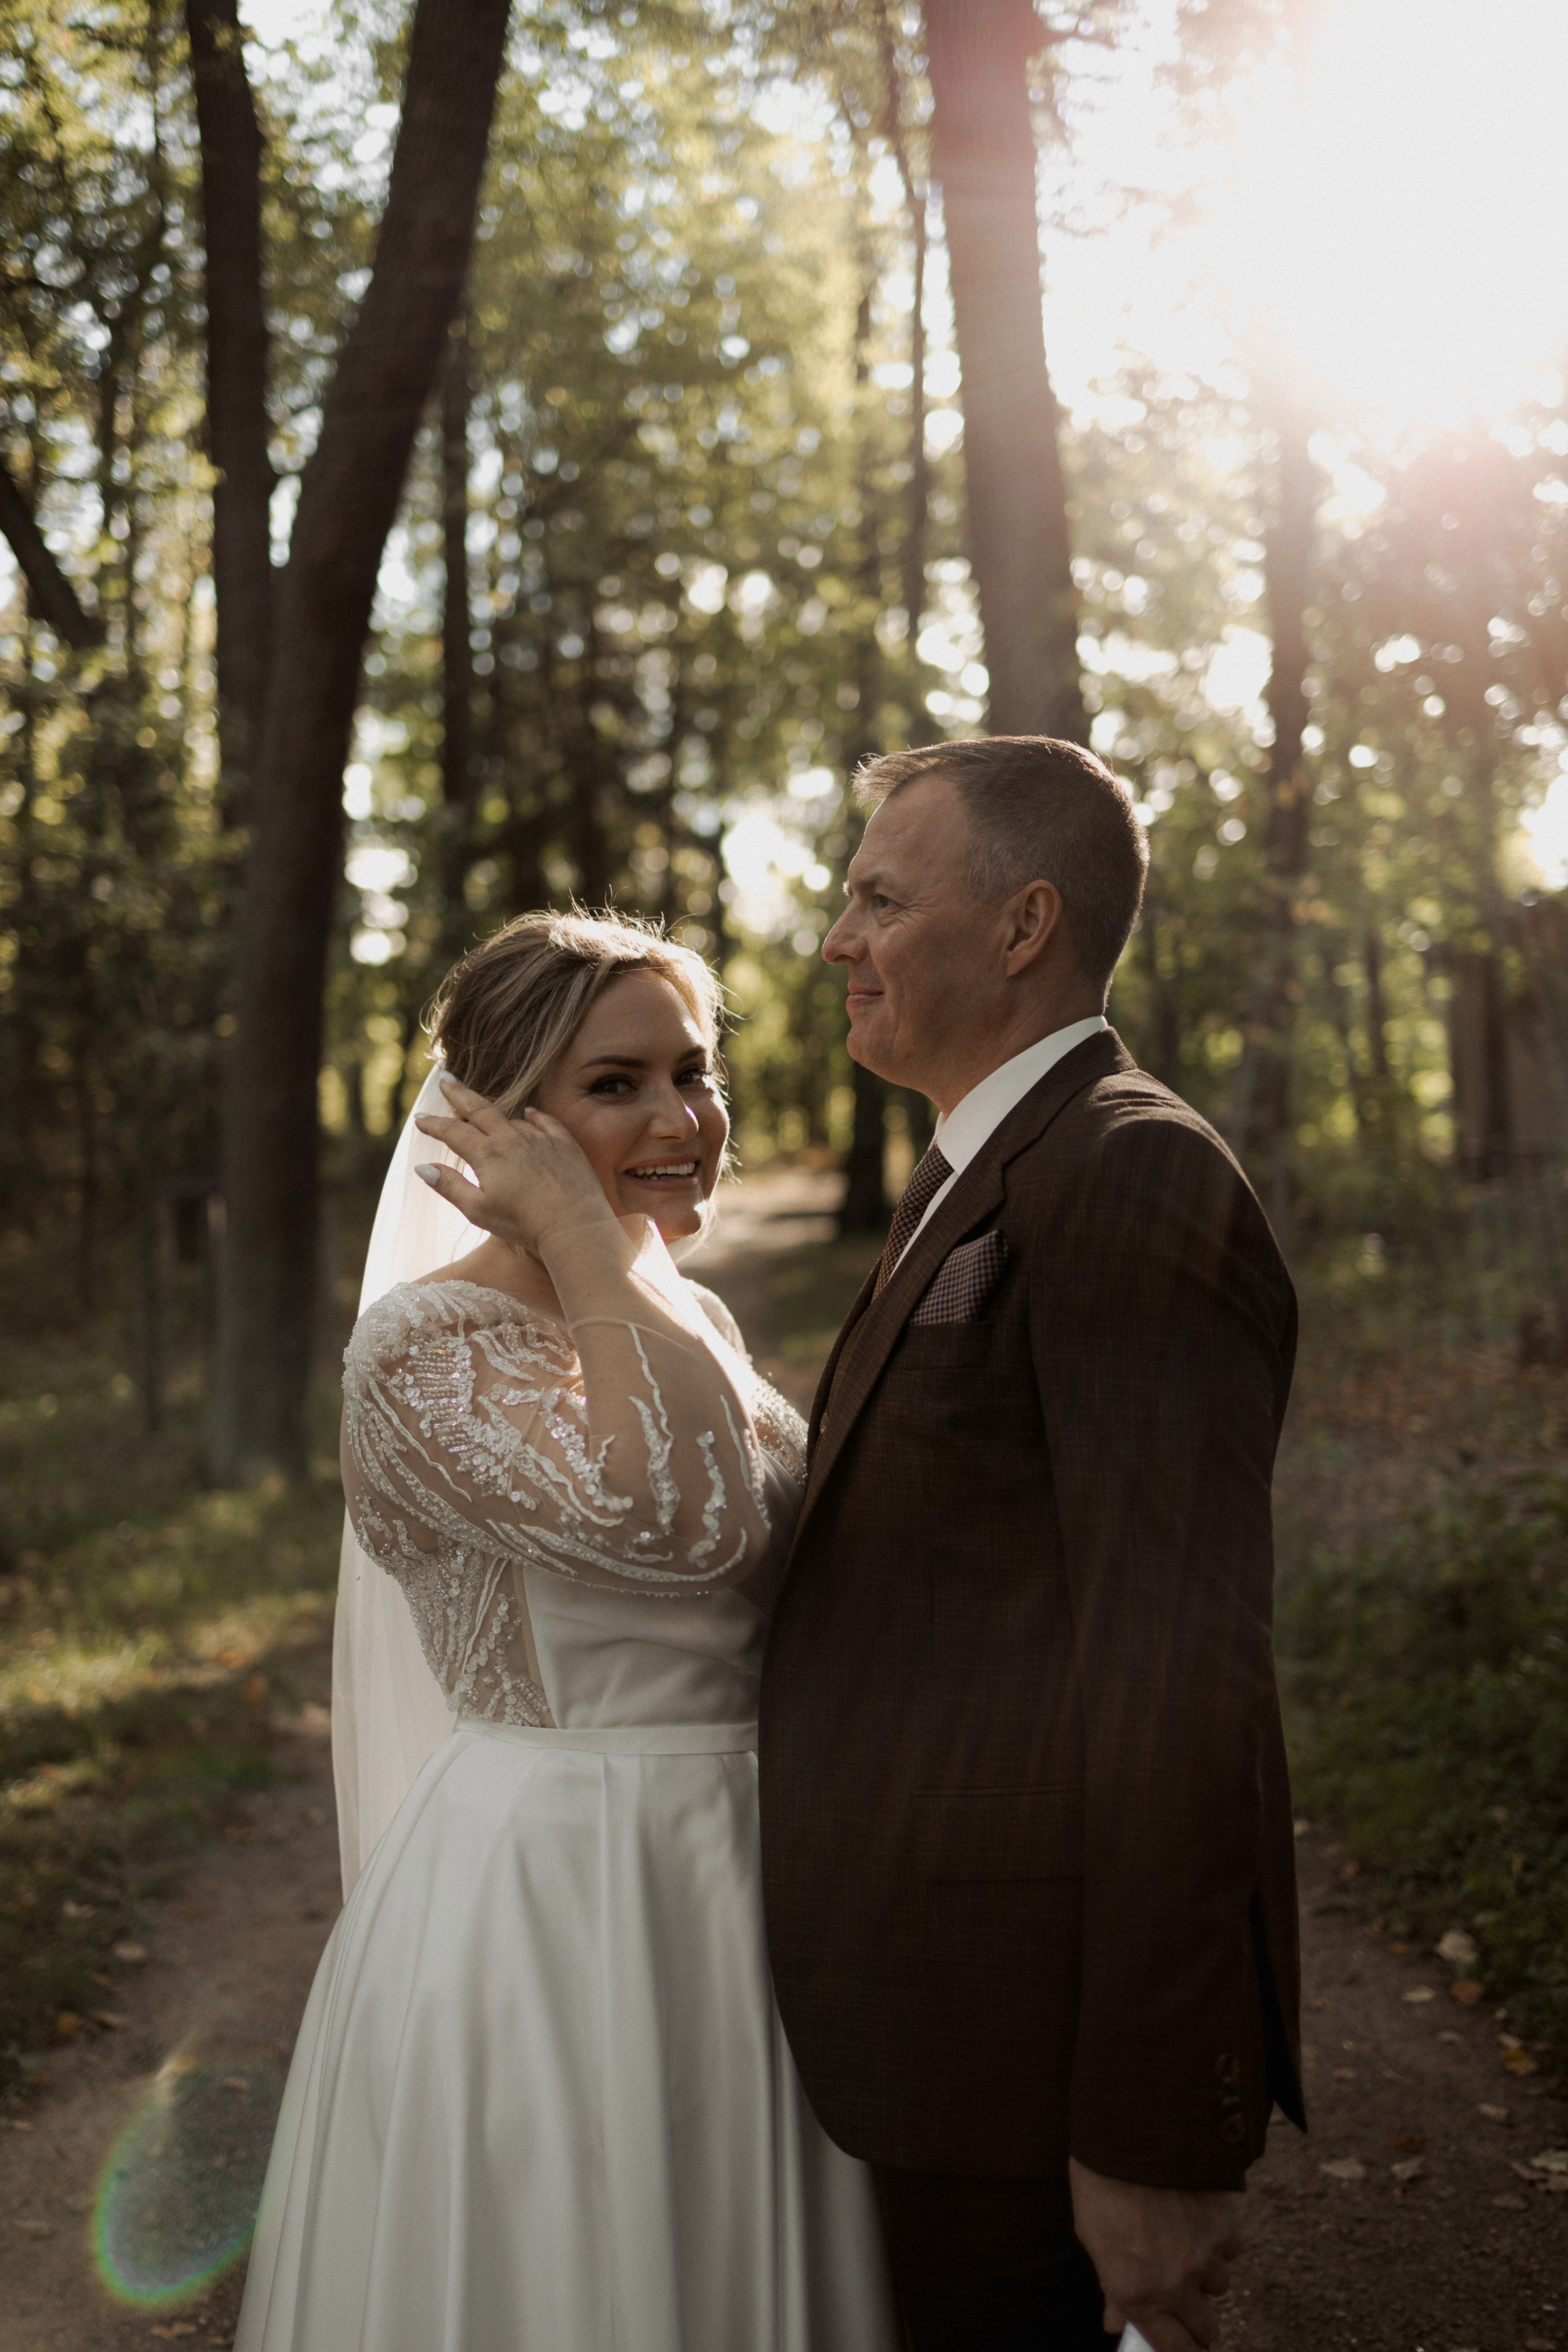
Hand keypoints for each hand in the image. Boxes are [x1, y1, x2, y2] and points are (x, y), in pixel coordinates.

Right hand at [413, 1076, 617, 1255]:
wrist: (574, 1226)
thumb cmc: (524, 1224)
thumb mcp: (478, 1210)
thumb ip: (449, 1186)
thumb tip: (422, 1166)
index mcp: (487, 1155)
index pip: (453, 1132)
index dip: (434, 1125)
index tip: (420, 1119)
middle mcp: (512, 1139)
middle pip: (479, 1109)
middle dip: (458, 1093)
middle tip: (445, 1079)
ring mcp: (540, 1138)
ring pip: (511, 1118)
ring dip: (495, 1111)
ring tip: (484, 1109)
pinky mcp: (565, 1144)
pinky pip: (545, 1121)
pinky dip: (533, 1116)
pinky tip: (528, 1113)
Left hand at [1068, 2159, 1242, 2351]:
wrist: (1134, 2130)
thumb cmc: (1101, 2180)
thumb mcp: (1093, 2239)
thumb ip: (1111, 2286)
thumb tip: (1113, 2322)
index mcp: (1136, 2293)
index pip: (1173, 2350)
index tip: (1184, 2347)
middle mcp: (1175, 2284)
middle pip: (1205, 2329)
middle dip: (1198, 2321)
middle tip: (1188, 2302)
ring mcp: (1204, 2258)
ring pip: (1220, 2286)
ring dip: (1207, 2274)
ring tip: (1185, 2242)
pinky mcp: (1226, 2228)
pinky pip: (1231, 2249)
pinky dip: (1220, 2239)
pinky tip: (1200, 2216)